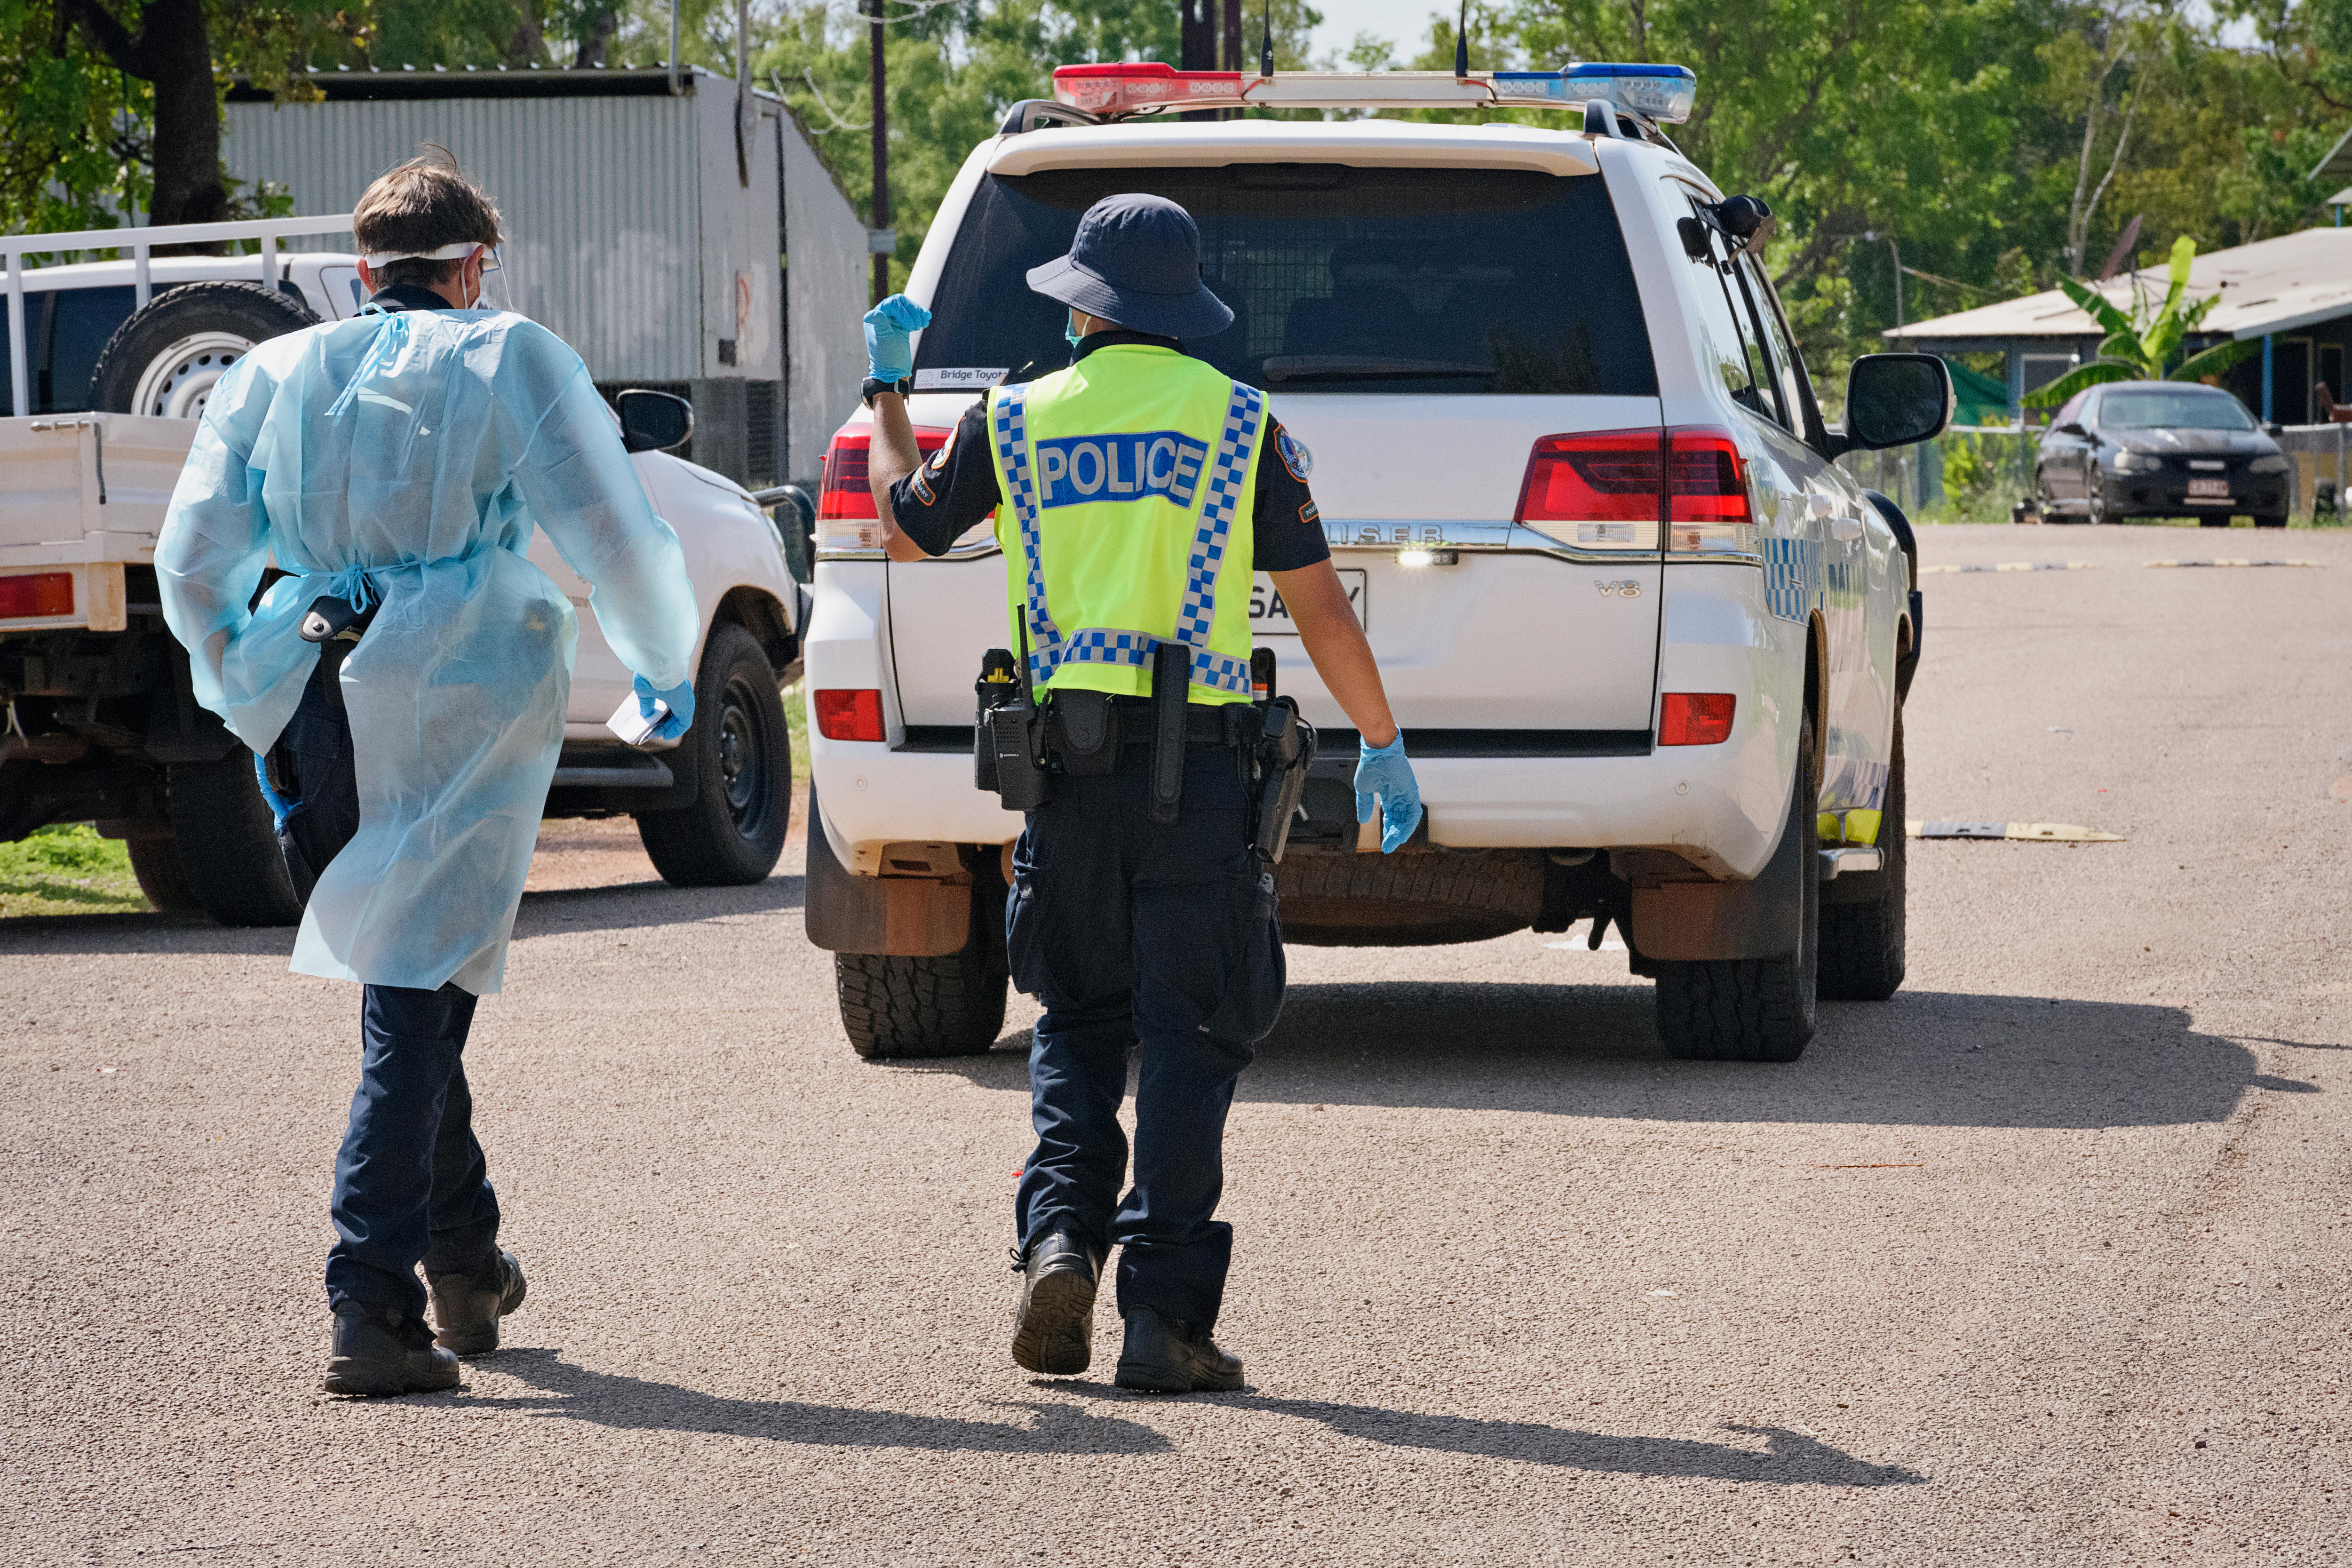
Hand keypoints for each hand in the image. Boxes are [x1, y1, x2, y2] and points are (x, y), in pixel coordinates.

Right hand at [634, 672, 695, 742]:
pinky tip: (666, 736)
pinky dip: (676, 730)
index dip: (663, 712)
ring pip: (680, 718)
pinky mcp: (687, 707)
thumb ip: (646, 702)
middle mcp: (682, 693)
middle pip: (676, 712)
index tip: (654, 721)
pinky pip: (684, 723)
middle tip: (655, 730)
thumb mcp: (644, 690)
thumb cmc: (649, 674)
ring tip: (658, 734)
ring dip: (669, 727)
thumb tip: (645, 714)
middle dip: (665, 722)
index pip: (672, 703)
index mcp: (673, 686)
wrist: (656, 667)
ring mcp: (686, 699)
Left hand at [863, 294, 930, 383]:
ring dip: (918, 314)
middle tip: (915, 328)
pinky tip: (927, 319)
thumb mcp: (883, 339)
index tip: (909, 328)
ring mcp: (895, 320)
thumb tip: (870, 315)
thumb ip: (880, 324)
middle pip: (902, 302)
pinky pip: (914, 315)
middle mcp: (884, 316)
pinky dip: (921, 315)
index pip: (892, 303)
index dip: (904, 312)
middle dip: (912, 312)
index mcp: (876, 317)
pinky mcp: (904, 326)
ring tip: (922, 324)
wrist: (894, 372)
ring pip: (909, 307)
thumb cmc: (886, 357)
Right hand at [1354, 735, 1421, 853]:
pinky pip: (1414, 813)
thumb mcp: (1363, 789)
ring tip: (1393, 843)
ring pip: (1407, 819)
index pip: (1391, 816)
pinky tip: (1401, 834)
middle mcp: (1400, 796)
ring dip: (1401, 832)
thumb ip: (1364, 805)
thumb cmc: (1370, 765)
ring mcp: (1407, 794)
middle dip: (1394, 834)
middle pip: (1399, 820)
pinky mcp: (1412, 792)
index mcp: (1389, 794)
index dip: (1388, 829)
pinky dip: (1409, 825)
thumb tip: (1363, 821)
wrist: (1378, 750)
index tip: (1384, 843)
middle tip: (1387, 848)